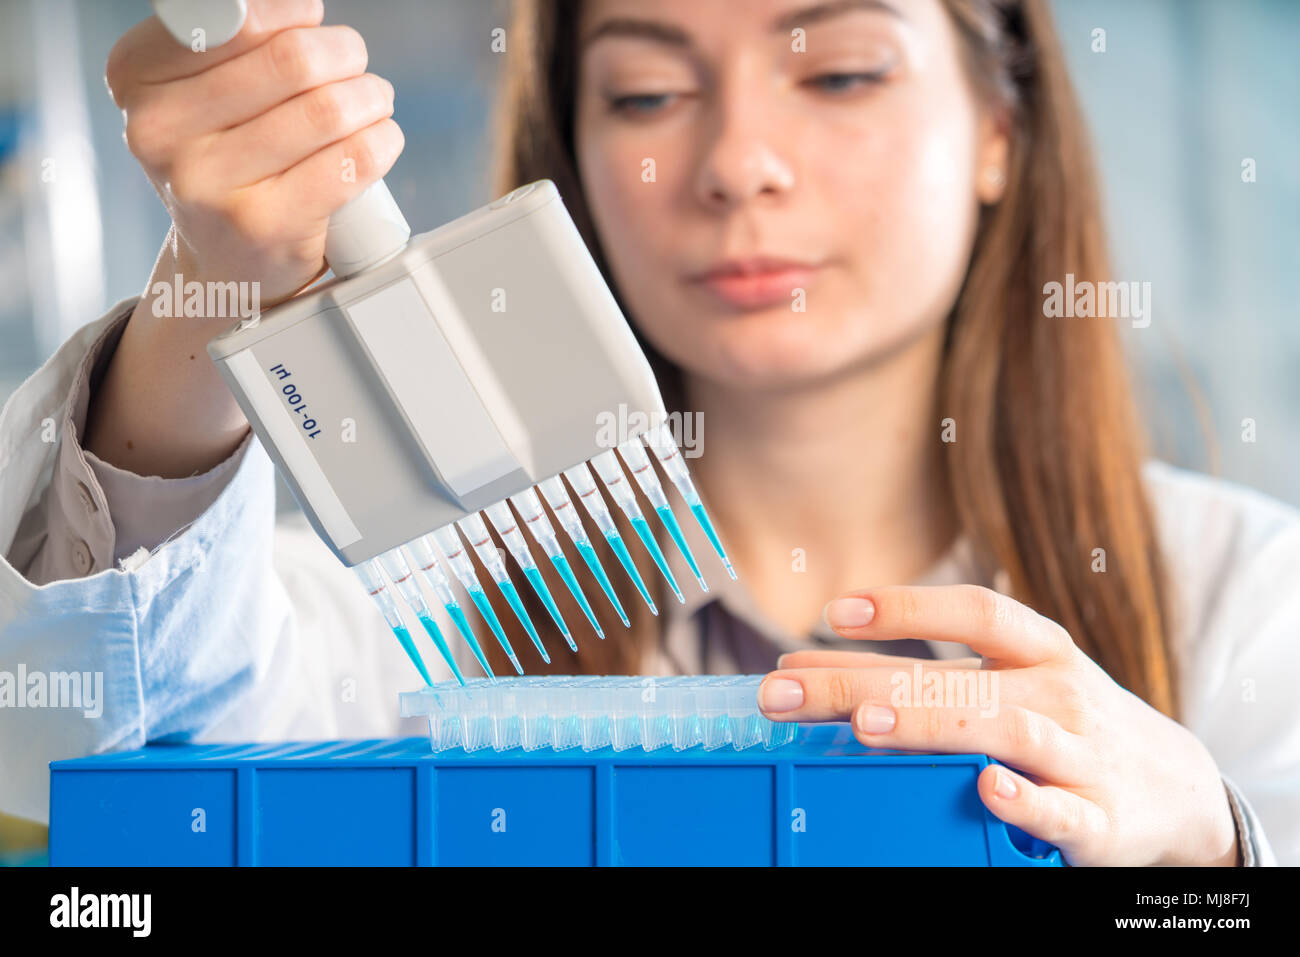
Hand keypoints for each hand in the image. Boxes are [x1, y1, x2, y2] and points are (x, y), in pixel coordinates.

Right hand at [105, 0, 402, 304]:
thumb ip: (236, 37)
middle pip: (293, 59)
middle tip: (353, 63)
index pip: (234, 17)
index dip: (290, 13)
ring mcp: (209, 186)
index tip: (309, 21)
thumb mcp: (201, 89)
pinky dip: (381, 141)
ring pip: (328, 110)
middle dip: (343, 53)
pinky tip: (378, 139)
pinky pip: (352, 161)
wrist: (223, 260)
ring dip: (369, 96)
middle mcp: (159, 132)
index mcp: (137, 78)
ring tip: (371, 102)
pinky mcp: (265, 227)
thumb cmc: (224, 158)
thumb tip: (299, 6)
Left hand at [758, 585, 1239, 866]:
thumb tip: (814, 674)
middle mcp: (1058, 692)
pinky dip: (1025, 801)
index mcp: (1039, 649)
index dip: (905, 606)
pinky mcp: (1101, 818)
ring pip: (1004, 732)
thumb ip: (930, 678)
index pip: (972, 611)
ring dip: (931, 726)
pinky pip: (1061, 810)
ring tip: (865, 726)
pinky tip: (985, 789)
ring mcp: (1081, 755)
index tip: (833, 611)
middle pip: (955, 677)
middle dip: (863, 680)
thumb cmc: (1069, 724)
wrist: (1181, 790)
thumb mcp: (1016, 683)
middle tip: (785, 687)